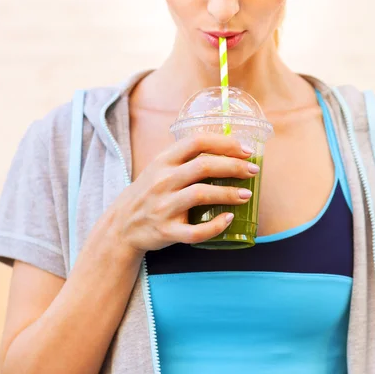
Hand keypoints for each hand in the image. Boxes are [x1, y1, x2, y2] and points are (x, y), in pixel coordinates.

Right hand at [107, 133, 257, 255]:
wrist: (121, 226)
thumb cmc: (150, 193)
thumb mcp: (160, 168)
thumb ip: (186, 159)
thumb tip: (230, 149)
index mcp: (163, 161)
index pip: (196, 142)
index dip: (225, 143)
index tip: (247, 150)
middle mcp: (162, 181)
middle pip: (204, 166)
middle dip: (234, 167)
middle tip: (253, 171)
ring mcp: (163, 207)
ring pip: (201, 195)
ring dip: (229, 193)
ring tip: (247, 195)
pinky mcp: (166, 231)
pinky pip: (195, 231)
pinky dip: (215, 226)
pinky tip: (228, 219)